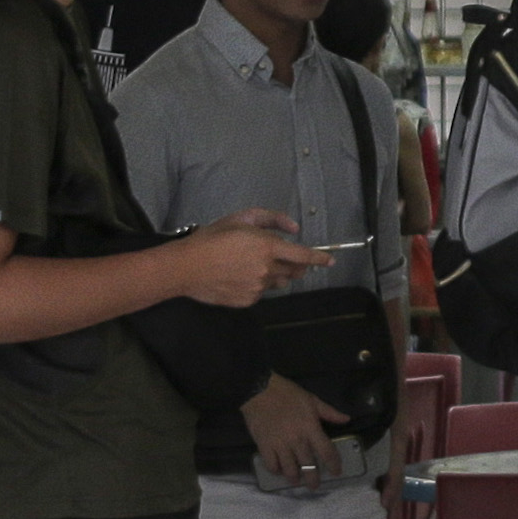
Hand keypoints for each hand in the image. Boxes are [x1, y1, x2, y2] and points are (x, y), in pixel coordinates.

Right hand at [171, 208, 330, 308]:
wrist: (186, 267)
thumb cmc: (212, 238)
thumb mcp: (241, 218)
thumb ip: (272, 219)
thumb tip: (294, 228)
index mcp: (267, 247)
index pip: (302, 255)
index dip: (319, 258)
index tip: (331, 260)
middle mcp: (266, 270)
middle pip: (294, 271)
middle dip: (296, 265)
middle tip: (288, 258)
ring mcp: (258, 288)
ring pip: (277, 282)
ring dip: (275, 273)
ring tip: (253, 264)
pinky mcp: (248, 300)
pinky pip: (261, 292)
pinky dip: (258, 284)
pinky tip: (239, 276)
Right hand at [242, 374, 339, 485]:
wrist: (258, 391)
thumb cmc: (287, 393)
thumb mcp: (312, 399)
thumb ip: (329, 412)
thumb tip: (347, 419)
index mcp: (311, 429)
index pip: (326, 451)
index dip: (333, 464)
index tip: (336, 472)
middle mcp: (297, 440)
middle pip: (308, 466)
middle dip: (313, 479)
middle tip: (314, 485)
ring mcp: (280, 445)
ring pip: (289, 469)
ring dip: (294, 478)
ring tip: (296, 480)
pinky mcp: (264, 446)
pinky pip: (271, 465)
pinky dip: (276, 470)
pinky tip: (278, 470)